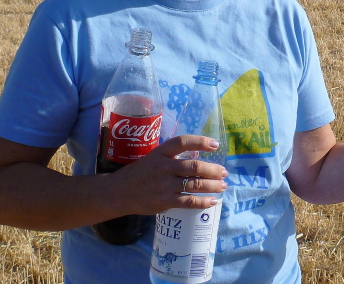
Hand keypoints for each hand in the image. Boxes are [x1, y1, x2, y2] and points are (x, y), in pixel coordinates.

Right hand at [108, 135, 227, 215]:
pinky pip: (189, 201)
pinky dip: (203, 202)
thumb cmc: (141, 173)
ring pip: (195, 185)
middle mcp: (163, 167)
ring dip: (213, 186)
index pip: (183, 142)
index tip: (215, 145)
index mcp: (161, 152)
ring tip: (223, 186)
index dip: (200, 142)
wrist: (119, 192)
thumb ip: (173, 157)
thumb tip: (199, 156)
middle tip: (224, 172)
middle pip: (194, 167)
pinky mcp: (164, 201)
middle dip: (213, 170)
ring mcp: (164, 185)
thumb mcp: (154, 158)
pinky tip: (213, 201)